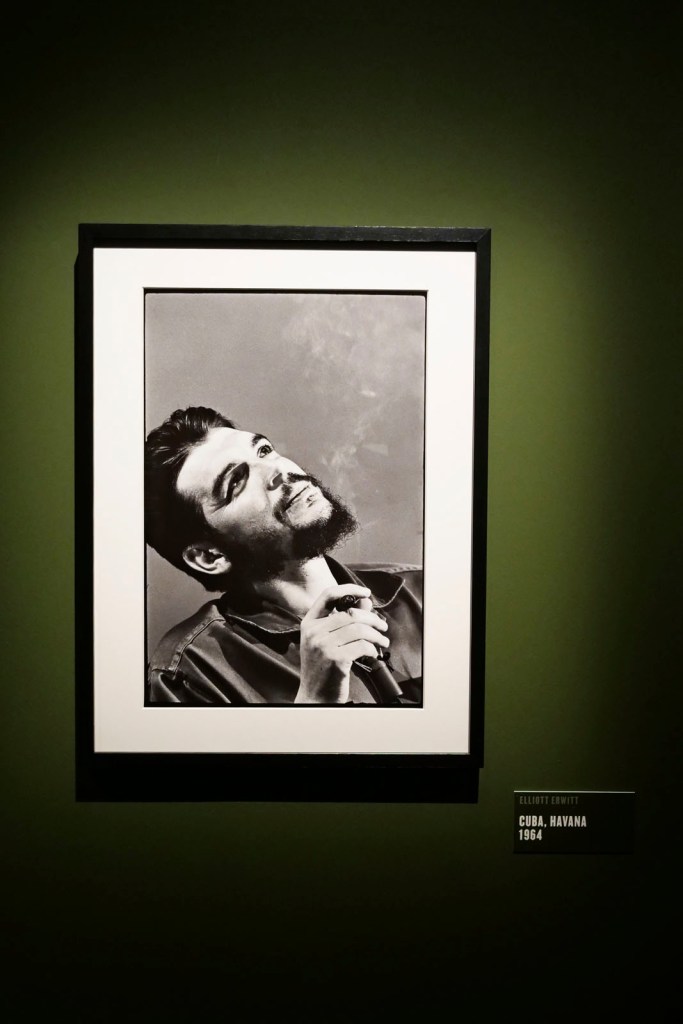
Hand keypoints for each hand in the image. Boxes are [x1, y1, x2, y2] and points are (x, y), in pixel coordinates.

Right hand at [294, 584, 389, 703]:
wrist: (315, 696)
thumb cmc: (322, 668)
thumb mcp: (327, 641)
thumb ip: (344, 620)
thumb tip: (365, 601)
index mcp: (309, 624)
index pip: (328, 595)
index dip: (349, 589)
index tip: (366, 593)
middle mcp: (314, 632)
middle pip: (350, 613)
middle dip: (372, 619)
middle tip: (383, 627)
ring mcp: (323, 645)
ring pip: (359, 629)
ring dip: (376, 635)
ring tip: (383, 641)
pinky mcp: (335, 659)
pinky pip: (362, 646)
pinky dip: (372, 649)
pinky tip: (373, 654)